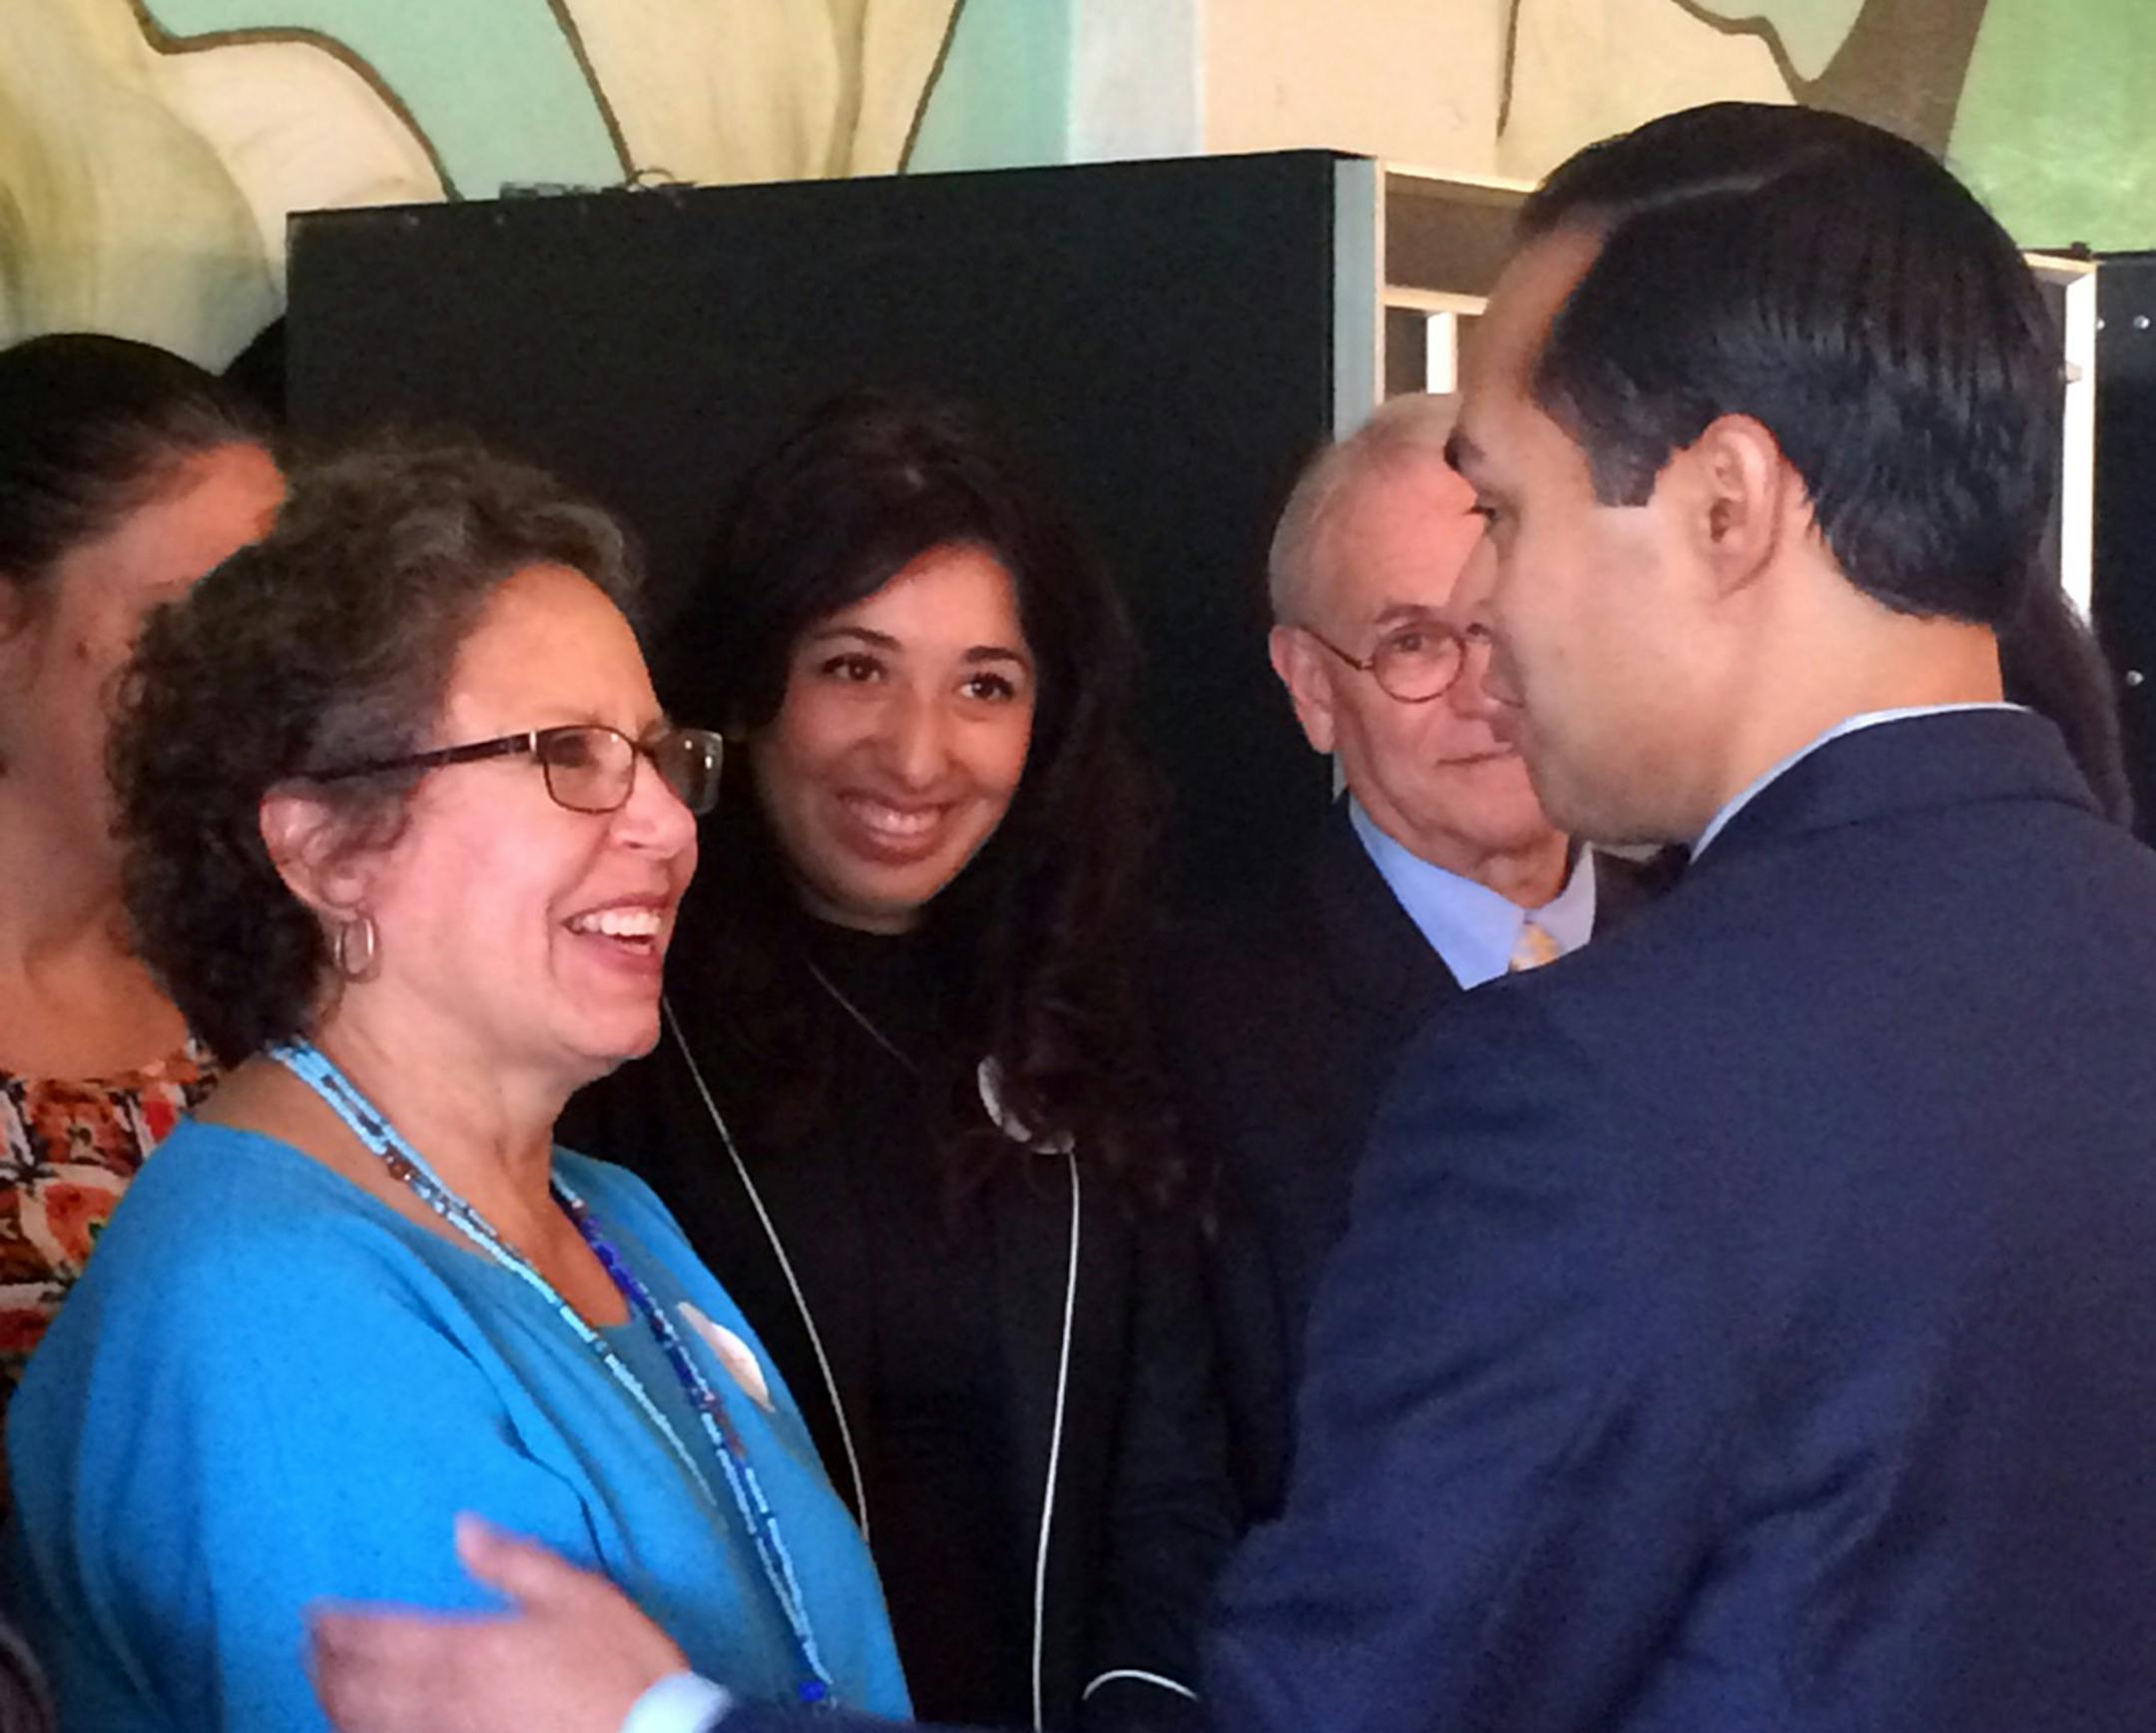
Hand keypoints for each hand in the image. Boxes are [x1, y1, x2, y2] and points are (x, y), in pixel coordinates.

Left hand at [309, 1513, 689, 1732]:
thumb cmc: (617, 1667)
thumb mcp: (576, 1595)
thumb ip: (512, 1561)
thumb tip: (462, 1527)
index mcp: (466, 1646)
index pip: (378, 1634)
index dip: (338, 1624)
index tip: (313, 1612)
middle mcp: (442, 1698)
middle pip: (358, 1685)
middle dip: (325, 1665)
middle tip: (308, 1647)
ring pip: (367, 1726)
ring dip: (335, 1704)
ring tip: (322, 1687)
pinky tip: (363, 1730)